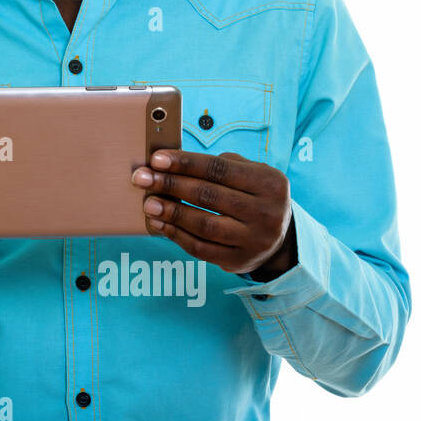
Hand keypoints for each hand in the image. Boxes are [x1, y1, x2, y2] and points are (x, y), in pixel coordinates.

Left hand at [130, 150, 296, 277]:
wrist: (278, 238)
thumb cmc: (251, 195)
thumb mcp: (250, 174)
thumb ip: (219, 165)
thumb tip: (171, 163)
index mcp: (270, 183)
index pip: (219, 169)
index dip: (185, 163)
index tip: (156, 159)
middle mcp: (267, 212)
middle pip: (209, 195)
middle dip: (171, 185)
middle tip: (142, 178)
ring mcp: (255, 240)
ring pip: (204, 224)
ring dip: (171, 212)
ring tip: (148, 203)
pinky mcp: (239, 261)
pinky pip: (201, 248)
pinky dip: (176, 235)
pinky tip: (158, 224)